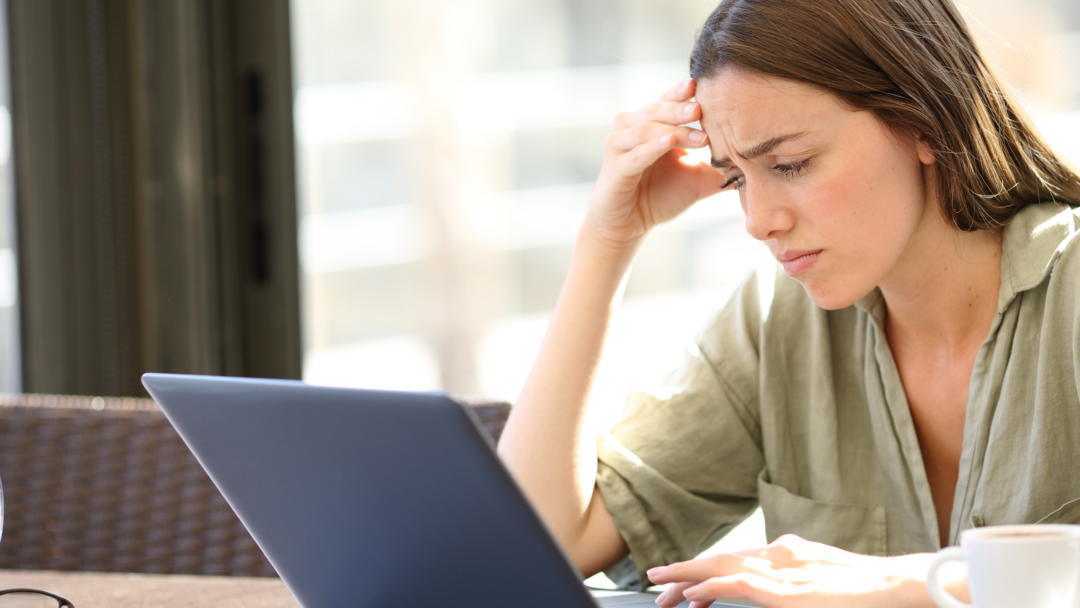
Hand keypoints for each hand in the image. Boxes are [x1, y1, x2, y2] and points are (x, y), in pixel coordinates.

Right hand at [585, 78, 722, 248]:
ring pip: (646, 128)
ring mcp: (619, 146)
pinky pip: (635, 154)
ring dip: (672, 129)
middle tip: (703, 108)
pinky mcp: (614, 168)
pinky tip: (669, 144)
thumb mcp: (695, 179)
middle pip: (656, 110)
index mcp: (650, 123)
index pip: (667, 100)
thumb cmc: (659, 197)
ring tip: (698, 134)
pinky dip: (652, 148)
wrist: (629, 225)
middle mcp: (630, 128)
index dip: (682, 92)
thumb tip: (756, 162)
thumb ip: (718, 168)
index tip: (704, 85)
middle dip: (680, 108)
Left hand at [646, 534, 949, 607]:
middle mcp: (780, 554)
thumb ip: (798, 585)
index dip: (707, 570)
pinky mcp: (785, 590)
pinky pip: (737, 586)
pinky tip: (691, 595)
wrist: (896, 586)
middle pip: (722, 560)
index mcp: (789, 552)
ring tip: (660, 586)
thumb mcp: (824, 583)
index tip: (686, 583)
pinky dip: (710, 588)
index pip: (737, 559)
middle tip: (658, 581)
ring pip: (721, 568)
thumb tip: (782, 594)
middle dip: (687, 571)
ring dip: (687, 577)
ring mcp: (782, 570)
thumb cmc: (868, 591)